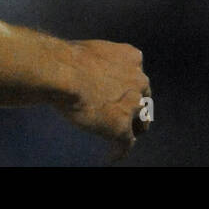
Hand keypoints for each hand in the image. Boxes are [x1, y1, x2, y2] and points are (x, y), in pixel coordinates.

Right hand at [55, 40, 150, 159]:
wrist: (64, 72)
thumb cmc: (69, 59)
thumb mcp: (92, 52)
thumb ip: (100, 62)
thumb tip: (87, 69)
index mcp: (132, 58)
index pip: (138, 77)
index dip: (131, 88)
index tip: (123, 95)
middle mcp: (139, 80)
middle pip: (144, 99)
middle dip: (136, 108)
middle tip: (126, 117)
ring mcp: (133, 104)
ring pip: (140, 122)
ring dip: (132, 129)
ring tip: (123, 139)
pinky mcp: (121, 126)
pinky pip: (126, 143)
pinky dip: (119, 151)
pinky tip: (112, 156)